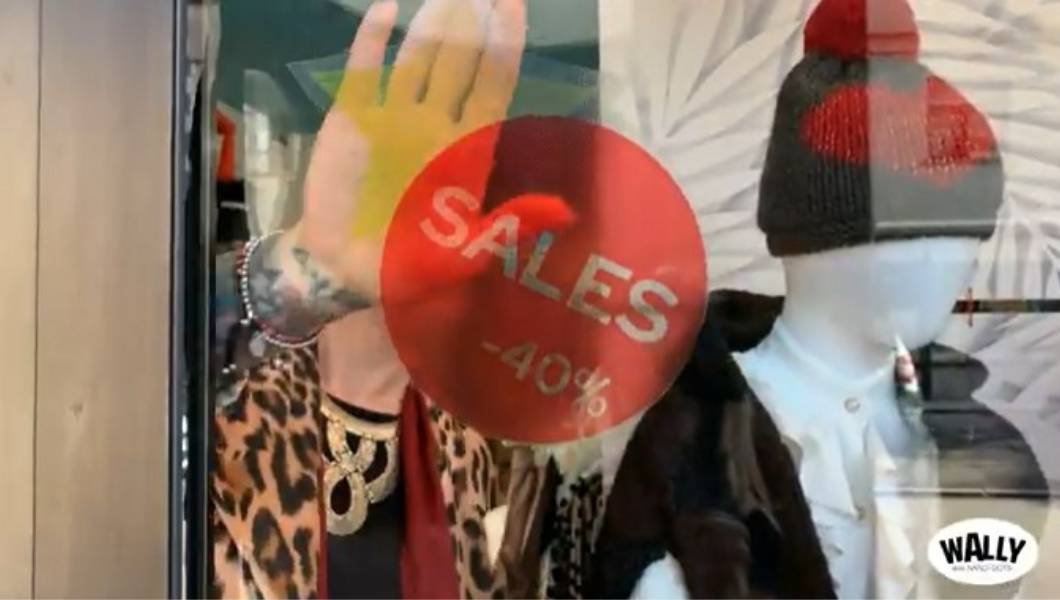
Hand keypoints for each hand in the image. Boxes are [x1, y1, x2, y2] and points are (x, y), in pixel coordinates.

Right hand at [290, 0, 572, 304]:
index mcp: (467, 147)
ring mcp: (394, 114)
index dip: (505, 46)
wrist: (341, 267)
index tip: (512, 6)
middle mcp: (436, 122)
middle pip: (460, 61)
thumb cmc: (405, 264)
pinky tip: (387, 9)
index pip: (493, 85)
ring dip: (432, 24)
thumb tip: (563, 213)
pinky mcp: (352, 116)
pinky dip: (374, 40)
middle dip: (472, 23)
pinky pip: (365, 69)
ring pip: (418, 57)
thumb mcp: (463, 255)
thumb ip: (507, 229)